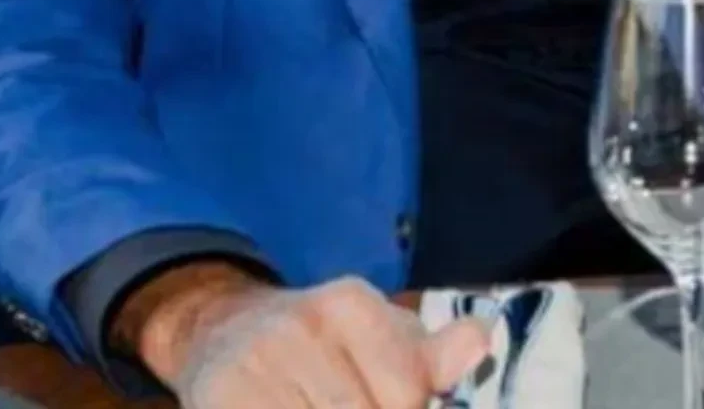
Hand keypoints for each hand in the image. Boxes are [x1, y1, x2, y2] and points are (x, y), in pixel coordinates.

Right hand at [129, 266, 491, 407]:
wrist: (223, 333)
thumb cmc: (320, 344)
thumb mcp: (378, 336)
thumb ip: (431, 354)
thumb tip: (480, 339)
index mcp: (350, 304)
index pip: (406, 389)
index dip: (407, 404)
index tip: (395, 398)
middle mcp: (302, 326)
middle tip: (359, 400)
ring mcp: (258, 364)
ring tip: (323, 405)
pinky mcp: (223, 395)